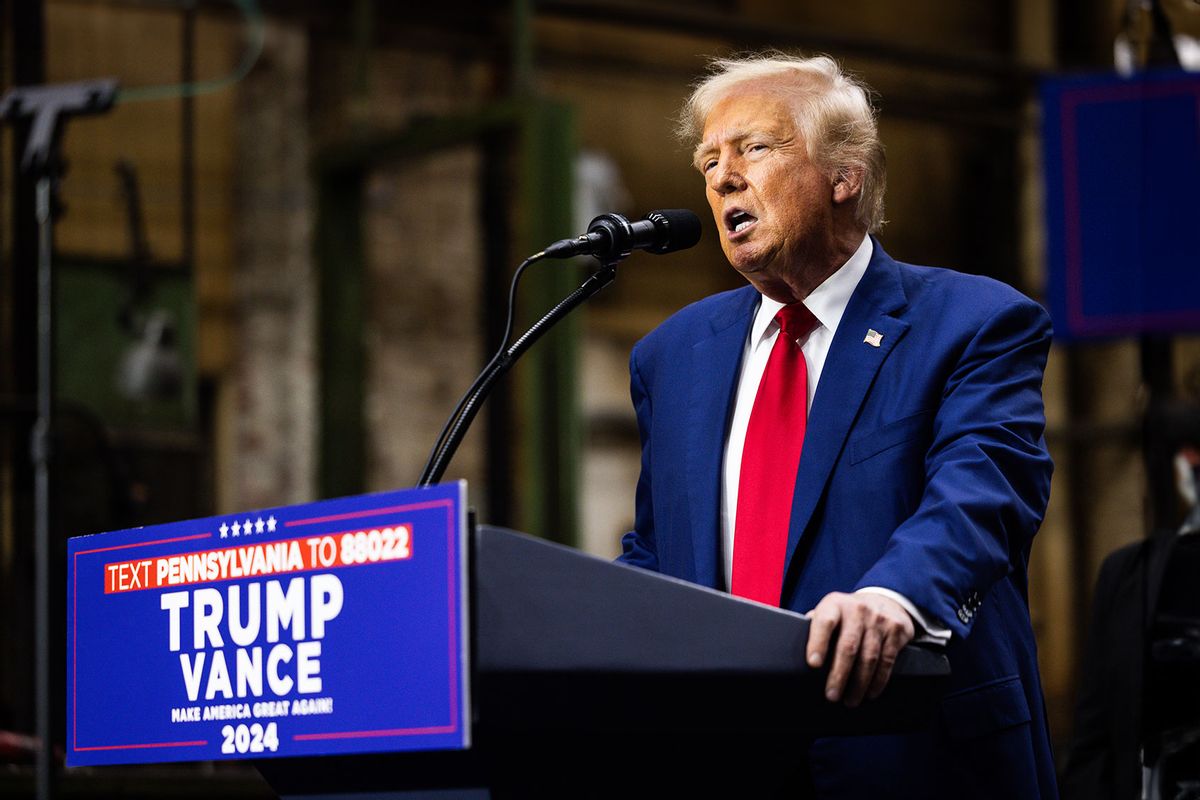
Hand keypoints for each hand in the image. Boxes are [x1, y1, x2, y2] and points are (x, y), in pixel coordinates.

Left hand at [806, 591, 914, 706]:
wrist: (885, 601)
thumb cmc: (848, 615)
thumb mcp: (831, 611)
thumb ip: (815, 626)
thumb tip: (794, 649)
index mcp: (835, 604)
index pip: (824, 622)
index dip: (818, 642)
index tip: (813, 664)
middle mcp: (857, 610)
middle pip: (848, 646)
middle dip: (839, 674)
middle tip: (831, 695)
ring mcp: (878, 620)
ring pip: (869, 657)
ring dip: (859, 683)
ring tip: (850, 700)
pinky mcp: (896, 631)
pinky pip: (887, 660)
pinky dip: (878, 681)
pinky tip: (870, 693)